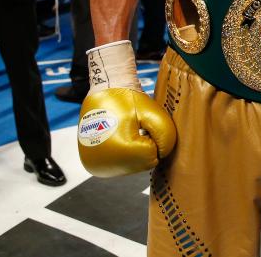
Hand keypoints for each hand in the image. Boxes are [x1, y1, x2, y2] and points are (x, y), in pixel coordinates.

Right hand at [78, 41, 176, 176]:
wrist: (103, 92)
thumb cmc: (128, 100)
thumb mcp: (152, 113)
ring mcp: (97, 168)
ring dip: (136, 152)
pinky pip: (121, 165)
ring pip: (133, 166)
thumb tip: (165, 153)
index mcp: (119, 152)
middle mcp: (104, 166)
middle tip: (135, 127)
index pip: (153, 155)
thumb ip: (166, 133)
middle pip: (142, 164)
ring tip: (125, 132)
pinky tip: (119, 139)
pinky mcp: (94, 167)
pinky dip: (125, 155)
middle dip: (145, 146)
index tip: (143, 125)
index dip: (153, 138)